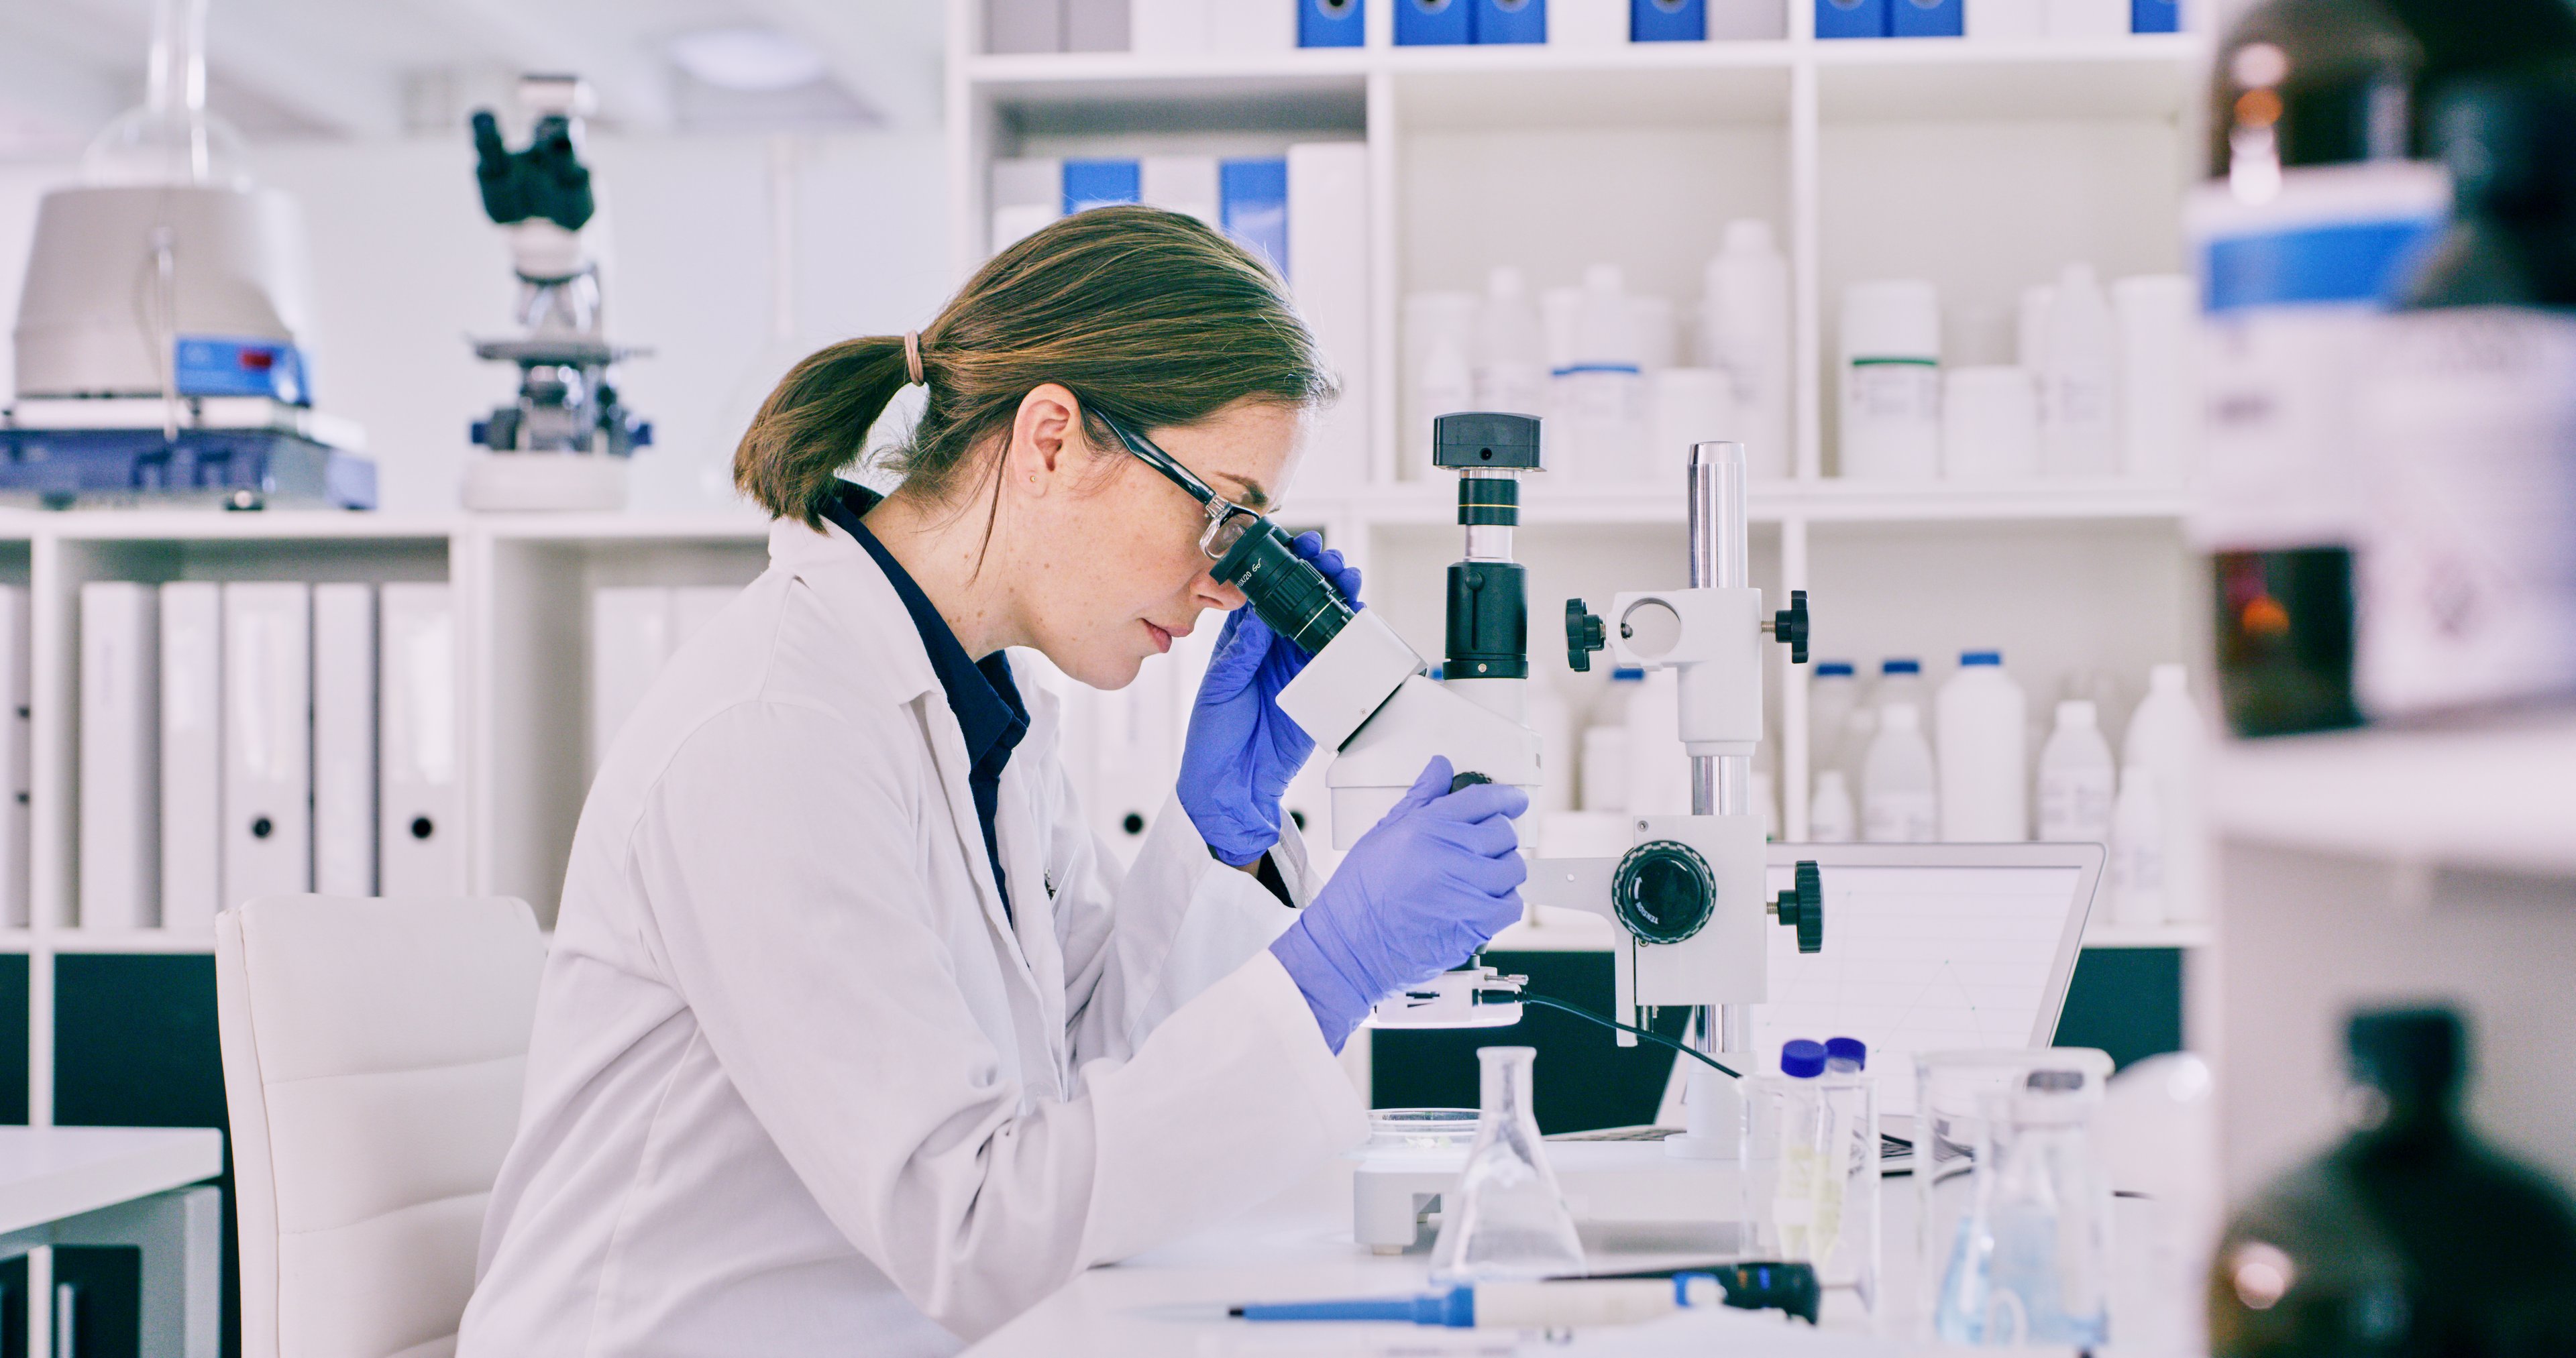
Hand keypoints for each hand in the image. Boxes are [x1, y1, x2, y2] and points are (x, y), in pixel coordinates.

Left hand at [1178, 532, 1362, 866]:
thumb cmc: (1213, 740)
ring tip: (1346, 576)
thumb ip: (1242, 653)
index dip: (1278, 566)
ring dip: (1336, 595)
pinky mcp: (1316, 688)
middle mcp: (1269, 648)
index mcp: (1240, 640)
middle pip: (1298, 598)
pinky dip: (1347, 633)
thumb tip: (1258, 614)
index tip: (1291, 548)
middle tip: (1327, 557)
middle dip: (1315, 572)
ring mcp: (1295, 666)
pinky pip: (1336, 655)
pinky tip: (1355, 614)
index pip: (1262, 591)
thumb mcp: (1220, 689)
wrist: (1233, 788)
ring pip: (1321, 619)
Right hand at [1267, 757, 1527, 1051]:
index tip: (1514, 801)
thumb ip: (1419, 799)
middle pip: (1504, 833)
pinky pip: (1512, 905)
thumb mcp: (1382, 834)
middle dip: (1497, 837)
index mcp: (1426, 828)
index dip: (1506, 798)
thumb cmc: (1359, 896)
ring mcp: (1465, 891)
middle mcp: (1448, 855)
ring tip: (1480, 877)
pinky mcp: (1475, 924)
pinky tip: (1483, 901)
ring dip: (1502, 870)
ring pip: (1513, 868)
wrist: (1350, 947)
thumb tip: (1440, 769)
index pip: (1482, 800)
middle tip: (1482, 847)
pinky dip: (1503, 902)